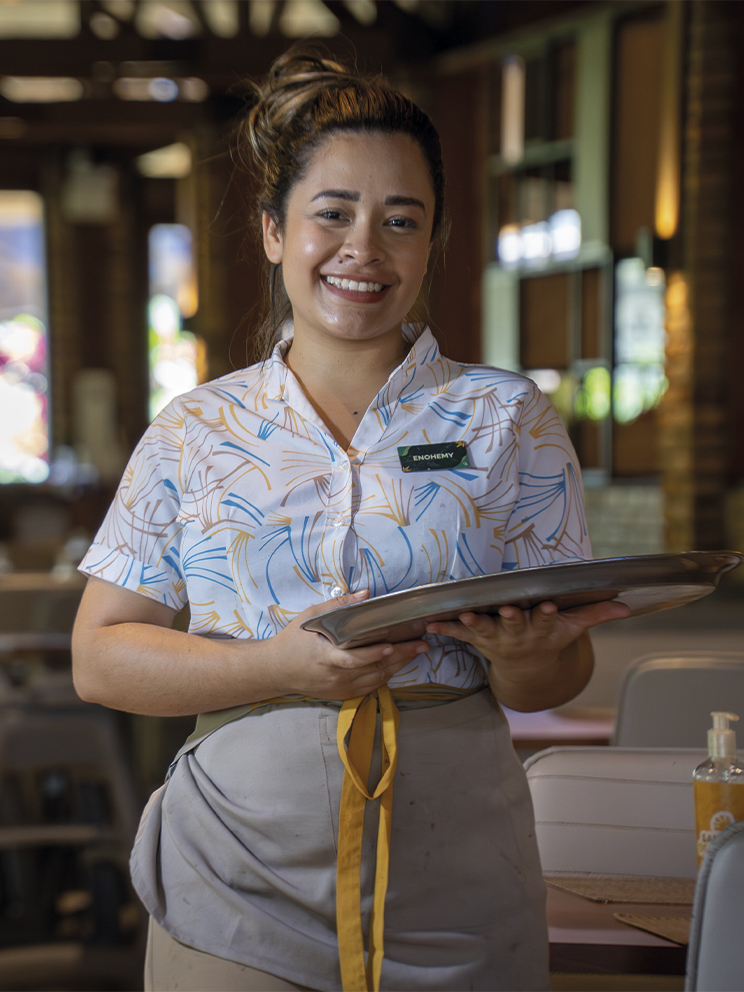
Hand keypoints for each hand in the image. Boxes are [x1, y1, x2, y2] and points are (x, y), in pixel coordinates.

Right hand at [269, 590, 429, 700]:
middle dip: (400, 656)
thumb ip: (338, 606)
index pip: (353, 658)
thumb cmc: (292, 641)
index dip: (373, 653)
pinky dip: (386, 676)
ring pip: (375, 679)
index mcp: (325, 656)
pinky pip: (370, 687)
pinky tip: (399, 664)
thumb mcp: (310, 617)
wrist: (276, 671)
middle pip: (372, 669)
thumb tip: (365, 595)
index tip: (391, 645)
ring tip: (417, 652)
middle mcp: (335, 675)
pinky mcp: (342, 694)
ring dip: (398, 666)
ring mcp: (340, 687)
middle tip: (421, 645)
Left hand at [425, 599, 630, 709]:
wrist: (527, 670)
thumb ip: (596, 614)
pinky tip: (430, 624)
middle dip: (511, 617)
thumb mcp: (573, 628)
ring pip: (484, 630)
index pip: (548, 619)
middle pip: (515, 623)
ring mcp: (496, 637)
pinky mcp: (478, 639)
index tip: (551, 606)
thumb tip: (627, 607)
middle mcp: (519, 633)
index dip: (549, 614)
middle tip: (508, 610)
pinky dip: (445, 629)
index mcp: (542, 628)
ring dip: (473, 623)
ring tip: (463, 617)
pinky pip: (459, 635)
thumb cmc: (549, 638)